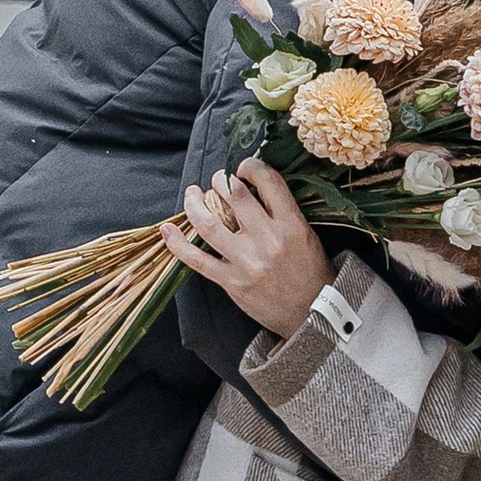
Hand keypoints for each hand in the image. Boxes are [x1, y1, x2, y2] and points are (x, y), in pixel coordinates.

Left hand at [160, 158, 334, 341]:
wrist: (312, 315)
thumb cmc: (311, 272)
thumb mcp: (307, 235)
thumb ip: (283, 211)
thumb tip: (252, 185)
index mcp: (291, 225)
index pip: (268, 181)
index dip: (251, 165)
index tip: (242, 167)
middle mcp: (268, 241)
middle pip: (234, 195)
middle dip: (220, 180)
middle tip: (217, 180)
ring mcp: (247, 262)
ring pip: (209, 223)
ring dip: (194, 203)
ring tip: (192, 194)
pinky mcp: (232, 282)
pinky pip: (197, 260)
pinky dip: (178, 244)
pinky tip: (168, 230)